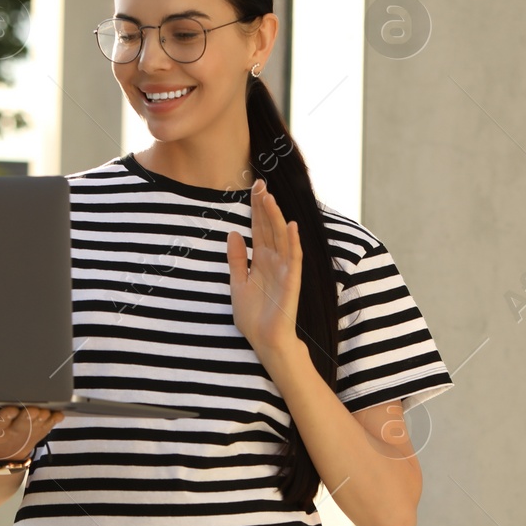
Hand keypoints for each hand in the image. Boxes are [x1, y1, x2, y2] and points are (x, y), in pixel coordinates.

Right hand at [0, 403, 63, 460]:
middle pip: (22, 421)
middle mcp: (11, 433)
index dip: (5, 418)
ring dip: (43, 416)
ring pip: (39, 423)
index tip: (10, 410)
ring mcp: (28, 433)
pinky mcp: (41, 431)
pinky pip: (50, 424)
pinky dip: (55, 418)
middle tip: (34, 406)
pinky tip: (58, 411)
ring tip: (45, 406)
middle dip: (29, 414)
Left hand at [226, 177, 302, 360]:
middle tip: (260, 183)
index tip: (253, 187)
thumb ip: (237, 259)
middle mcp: (274, 261)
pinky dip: (292, 242)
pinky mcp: (291, 282)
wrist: (265, 342)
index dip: (256, 208)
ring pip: (281, 237)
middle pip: (270, 227)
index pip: (259, 228)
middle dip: (265, 206)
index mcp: (262, 260)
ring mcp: (284, 270)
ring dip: (276, 217)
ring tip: (270, 197)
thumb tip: (232, 233)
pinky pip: (293, 258)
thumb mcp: (237, 284)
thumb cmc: (254, 317)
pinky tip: (290, 225)